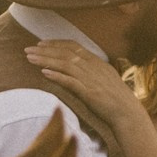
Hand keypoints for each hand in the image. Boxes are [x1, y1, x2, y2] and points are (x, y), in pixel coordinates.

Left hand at [24, 42, 140, 131]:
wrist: (128, 113)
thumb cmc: (117, 99)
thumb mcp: (105, 78)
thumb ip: (91, 71)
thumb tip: (77, 68)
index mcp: (97, 61)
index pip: (74, 46)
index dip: (56, 43)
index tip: (41, 43)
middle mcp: (93, 67)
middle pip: (65, 53)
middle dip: (45, 50)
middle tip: (28, 49)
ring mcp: (91, 79)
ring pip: (65, 64)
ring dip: (45, 60)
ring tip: (30, 58)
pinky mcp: (89, 92)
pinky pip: (70, 81)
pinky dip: (57, 76)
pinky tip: (44, 73)